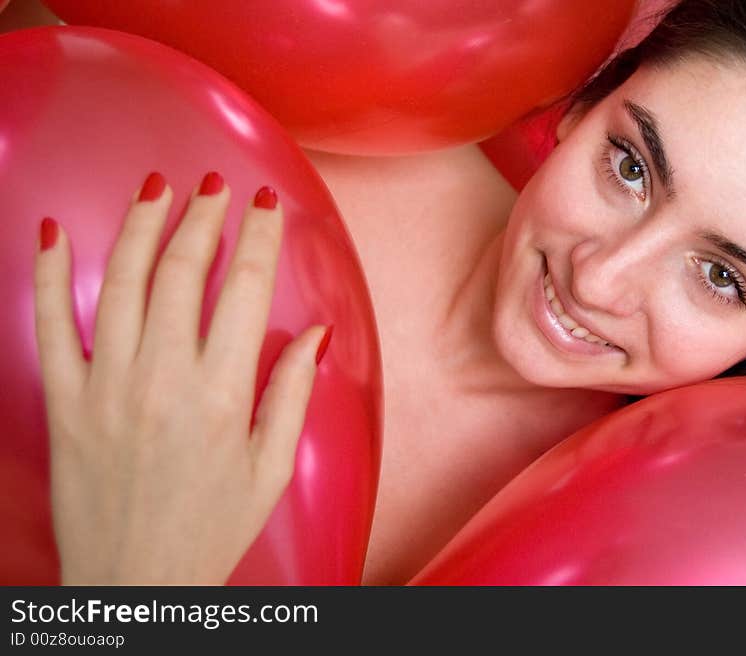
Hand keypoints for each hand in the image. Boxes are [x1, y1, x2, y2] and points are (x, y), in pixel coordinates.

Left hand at [33, 171, 330, 584]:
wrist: (133, 584)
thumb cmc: (210, 529)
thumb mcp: (270, 470)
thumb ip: (291, 395)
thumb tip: (314, 335)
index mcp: (222, 395)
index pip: (246, 291)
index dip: (258, 238)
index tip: (266, 204)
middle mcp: (163, 379)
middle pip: (181, 273)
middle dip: (202, 218)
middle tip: (213, 187)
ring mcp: (106, 387)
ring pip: (120, 283)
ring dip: (139, 227)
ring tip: (156, 189)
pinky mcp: (65, 403)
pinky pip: (49, 325)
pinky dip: (47, 274)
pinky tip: (52, 232)